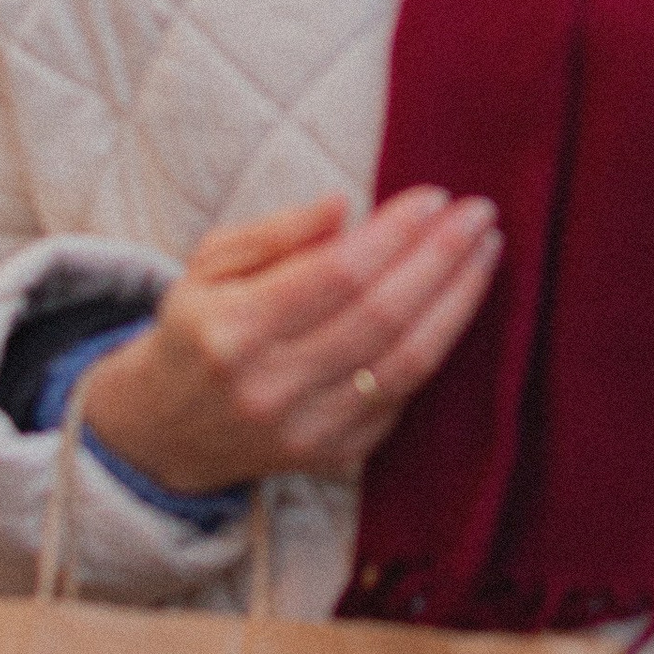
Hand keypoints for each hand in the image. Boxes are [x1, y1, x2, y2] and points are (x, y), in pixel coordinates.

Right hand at [79, 188, 502, 495]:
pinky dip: (436, 346)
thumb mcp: (211, 264)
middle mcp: (270, 388)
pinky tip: (456, 303)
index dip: (394, 233)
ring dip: (457, 302)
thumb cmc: (200, 326)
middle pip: (380, 317)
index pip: (335, 274)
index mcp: (233, 331)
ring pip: (405, 363)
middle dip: (441, 258)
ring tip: (486, 252)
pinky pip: (402, 398)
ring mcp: (305, 431)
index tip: (434, 196)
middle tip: (479, 214)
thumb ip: (275, 231)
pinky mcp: (334, 456)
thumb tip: (344, 205)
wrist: (166, 428)